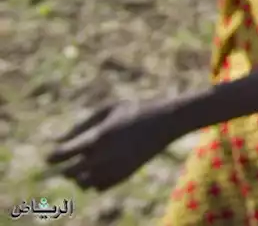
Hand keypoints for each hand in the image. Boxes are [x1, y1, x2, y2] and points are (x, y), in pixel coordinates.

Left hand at [46, 100, 180, 190]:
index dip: (53, 156)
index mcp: (97, 137)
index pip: (62, 154)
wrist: (166, 122)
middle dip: (66, 168)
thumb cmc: (135, 110)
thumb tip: (57, 141)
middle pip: (68, 173)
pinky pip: (99, 187)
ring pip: (83, 183)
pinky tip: (102, 168)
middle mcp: (103, 156)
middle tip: (71, 159)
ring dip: (80, 176)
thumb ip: (80, 126)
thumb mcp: (107, 110)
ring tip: (88, 164)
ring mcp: (114, 167)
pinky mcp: (124, 175)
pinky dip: (95, 181)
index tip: (51, 155)